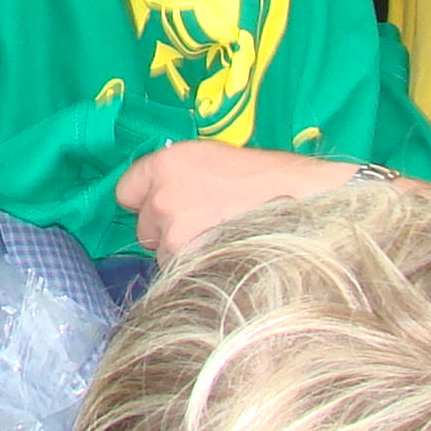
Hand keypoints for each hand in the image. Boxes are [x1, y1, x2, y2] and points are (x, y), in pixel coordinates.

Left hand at [117, 142, 354, 253]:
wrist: (304, 203)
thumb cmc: (267, 179)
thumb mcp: (215, 159)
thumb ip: (180, 176)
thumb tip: (158, 199)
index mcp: (167, 162)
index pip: (126, 190)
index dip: (145, 200)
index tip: (163, 205)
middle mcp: (162, 195)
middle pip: (143, 227)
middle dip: (166, 230)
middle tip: (205, 224)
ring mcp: (174, 231)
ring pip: (163, 254)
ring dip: (183, 252)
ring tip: (221, 238)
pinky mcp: (190, 261)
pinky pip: (180, 272)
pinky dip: (197, 269)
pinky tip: (224, 254)